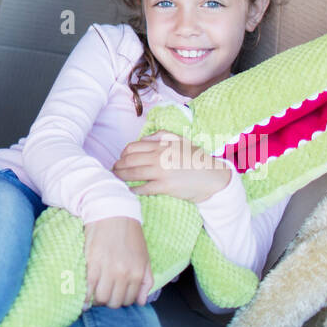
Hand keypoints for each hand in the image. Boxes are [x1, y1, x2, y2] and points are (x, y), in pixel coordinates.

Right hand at [83, 217, 153, 307]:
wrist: (112, 211)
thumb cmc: (129, 232)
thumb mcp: (144, 256)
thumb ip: (146, 280)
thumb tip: (141, 301)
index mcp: (137, 273)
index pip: (129, 300)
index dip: (121, 299)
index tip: (114, 294)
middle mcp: (124, 274)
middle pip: (114, 302)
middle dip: (109, 300)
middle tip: (104, 292)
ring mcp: (107, 269)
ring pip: (101, 298)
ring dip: (97, 298)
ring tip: (94, 291)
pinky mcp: (92, 263)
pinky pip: (88, 288)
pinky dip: (85, 296)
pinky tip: (84, 296)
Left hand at [113, 132, 232, 203]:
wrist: (213, 177)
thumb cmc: (196, 158)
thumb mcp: (180, 140)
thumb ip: (161, 136)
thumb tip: (143, 138)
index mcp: (161, 145)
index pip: (133, 147)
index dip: (122, 154)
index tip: (120, 159)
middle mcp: (159, 157)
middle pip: (129, 160)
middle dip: (118, 165)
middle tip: (113, 170)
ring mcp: (161, 172)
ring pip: (134, 173)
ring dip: (121, 176)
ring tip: (116, 179)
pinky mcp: (165, 187)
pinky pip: (143, 188)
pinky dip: (133, 189)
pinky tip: (129, 190)